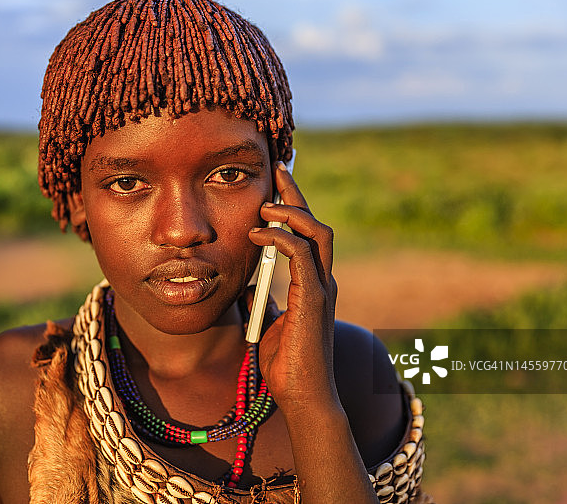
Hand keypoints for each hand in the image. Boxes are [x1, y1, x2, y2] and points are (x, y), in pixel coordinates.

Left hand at [247, 161, 339, 413]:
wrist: (301, 396)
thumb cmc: (285, 363)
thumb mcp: (265, 320)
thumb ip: (261, 298)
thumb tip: (244, 280)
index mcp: (313, 284)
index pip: (306, 235)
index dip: (292, 206)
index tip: (274, 184)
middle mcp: (322, 281)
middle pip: (316, 224)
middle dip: (295, 195)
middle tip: (276, 171)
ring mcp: (322, 289)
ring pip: (318, 233)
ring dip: (291, 213)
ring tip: (264, 204)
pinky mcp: (314, 300)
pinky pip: (302, 256)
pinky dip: (281, 238)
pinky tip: (258, 232)